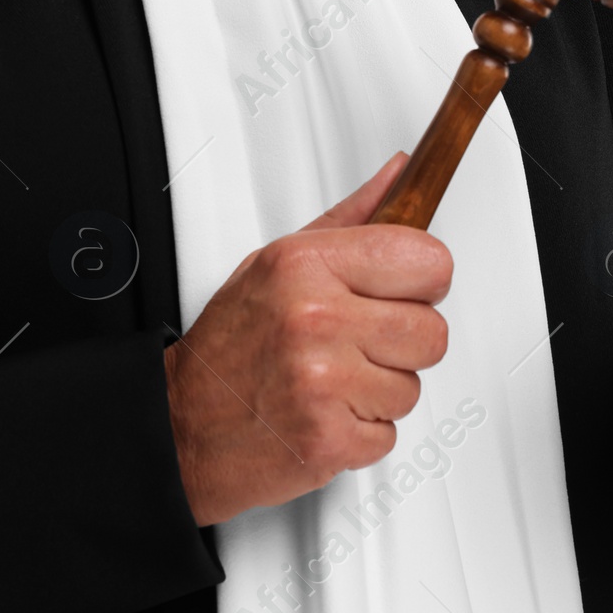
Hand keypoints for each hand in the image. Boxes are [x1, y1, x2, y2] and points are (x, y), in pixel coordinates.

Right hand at [163, 153, 452, 526]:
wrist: (181, 423)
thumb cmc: (229, 344)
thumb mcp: (276, 263)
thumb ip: (351, 219)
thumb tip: (400, 174)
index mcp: (307, 265)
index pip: (428, 261)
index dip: (424, 281)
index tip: (404, 291)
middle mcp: (316, 319)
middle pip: (431, 332)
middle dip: (403, 343)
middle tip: (359, 343)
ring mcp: (324, 381)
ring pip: (412, 388)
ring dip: (380, 391)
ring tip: (332, 379)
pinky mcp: (330, 438)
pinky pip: (389, 433)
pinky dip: (361, 431)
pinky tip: (325, 411)